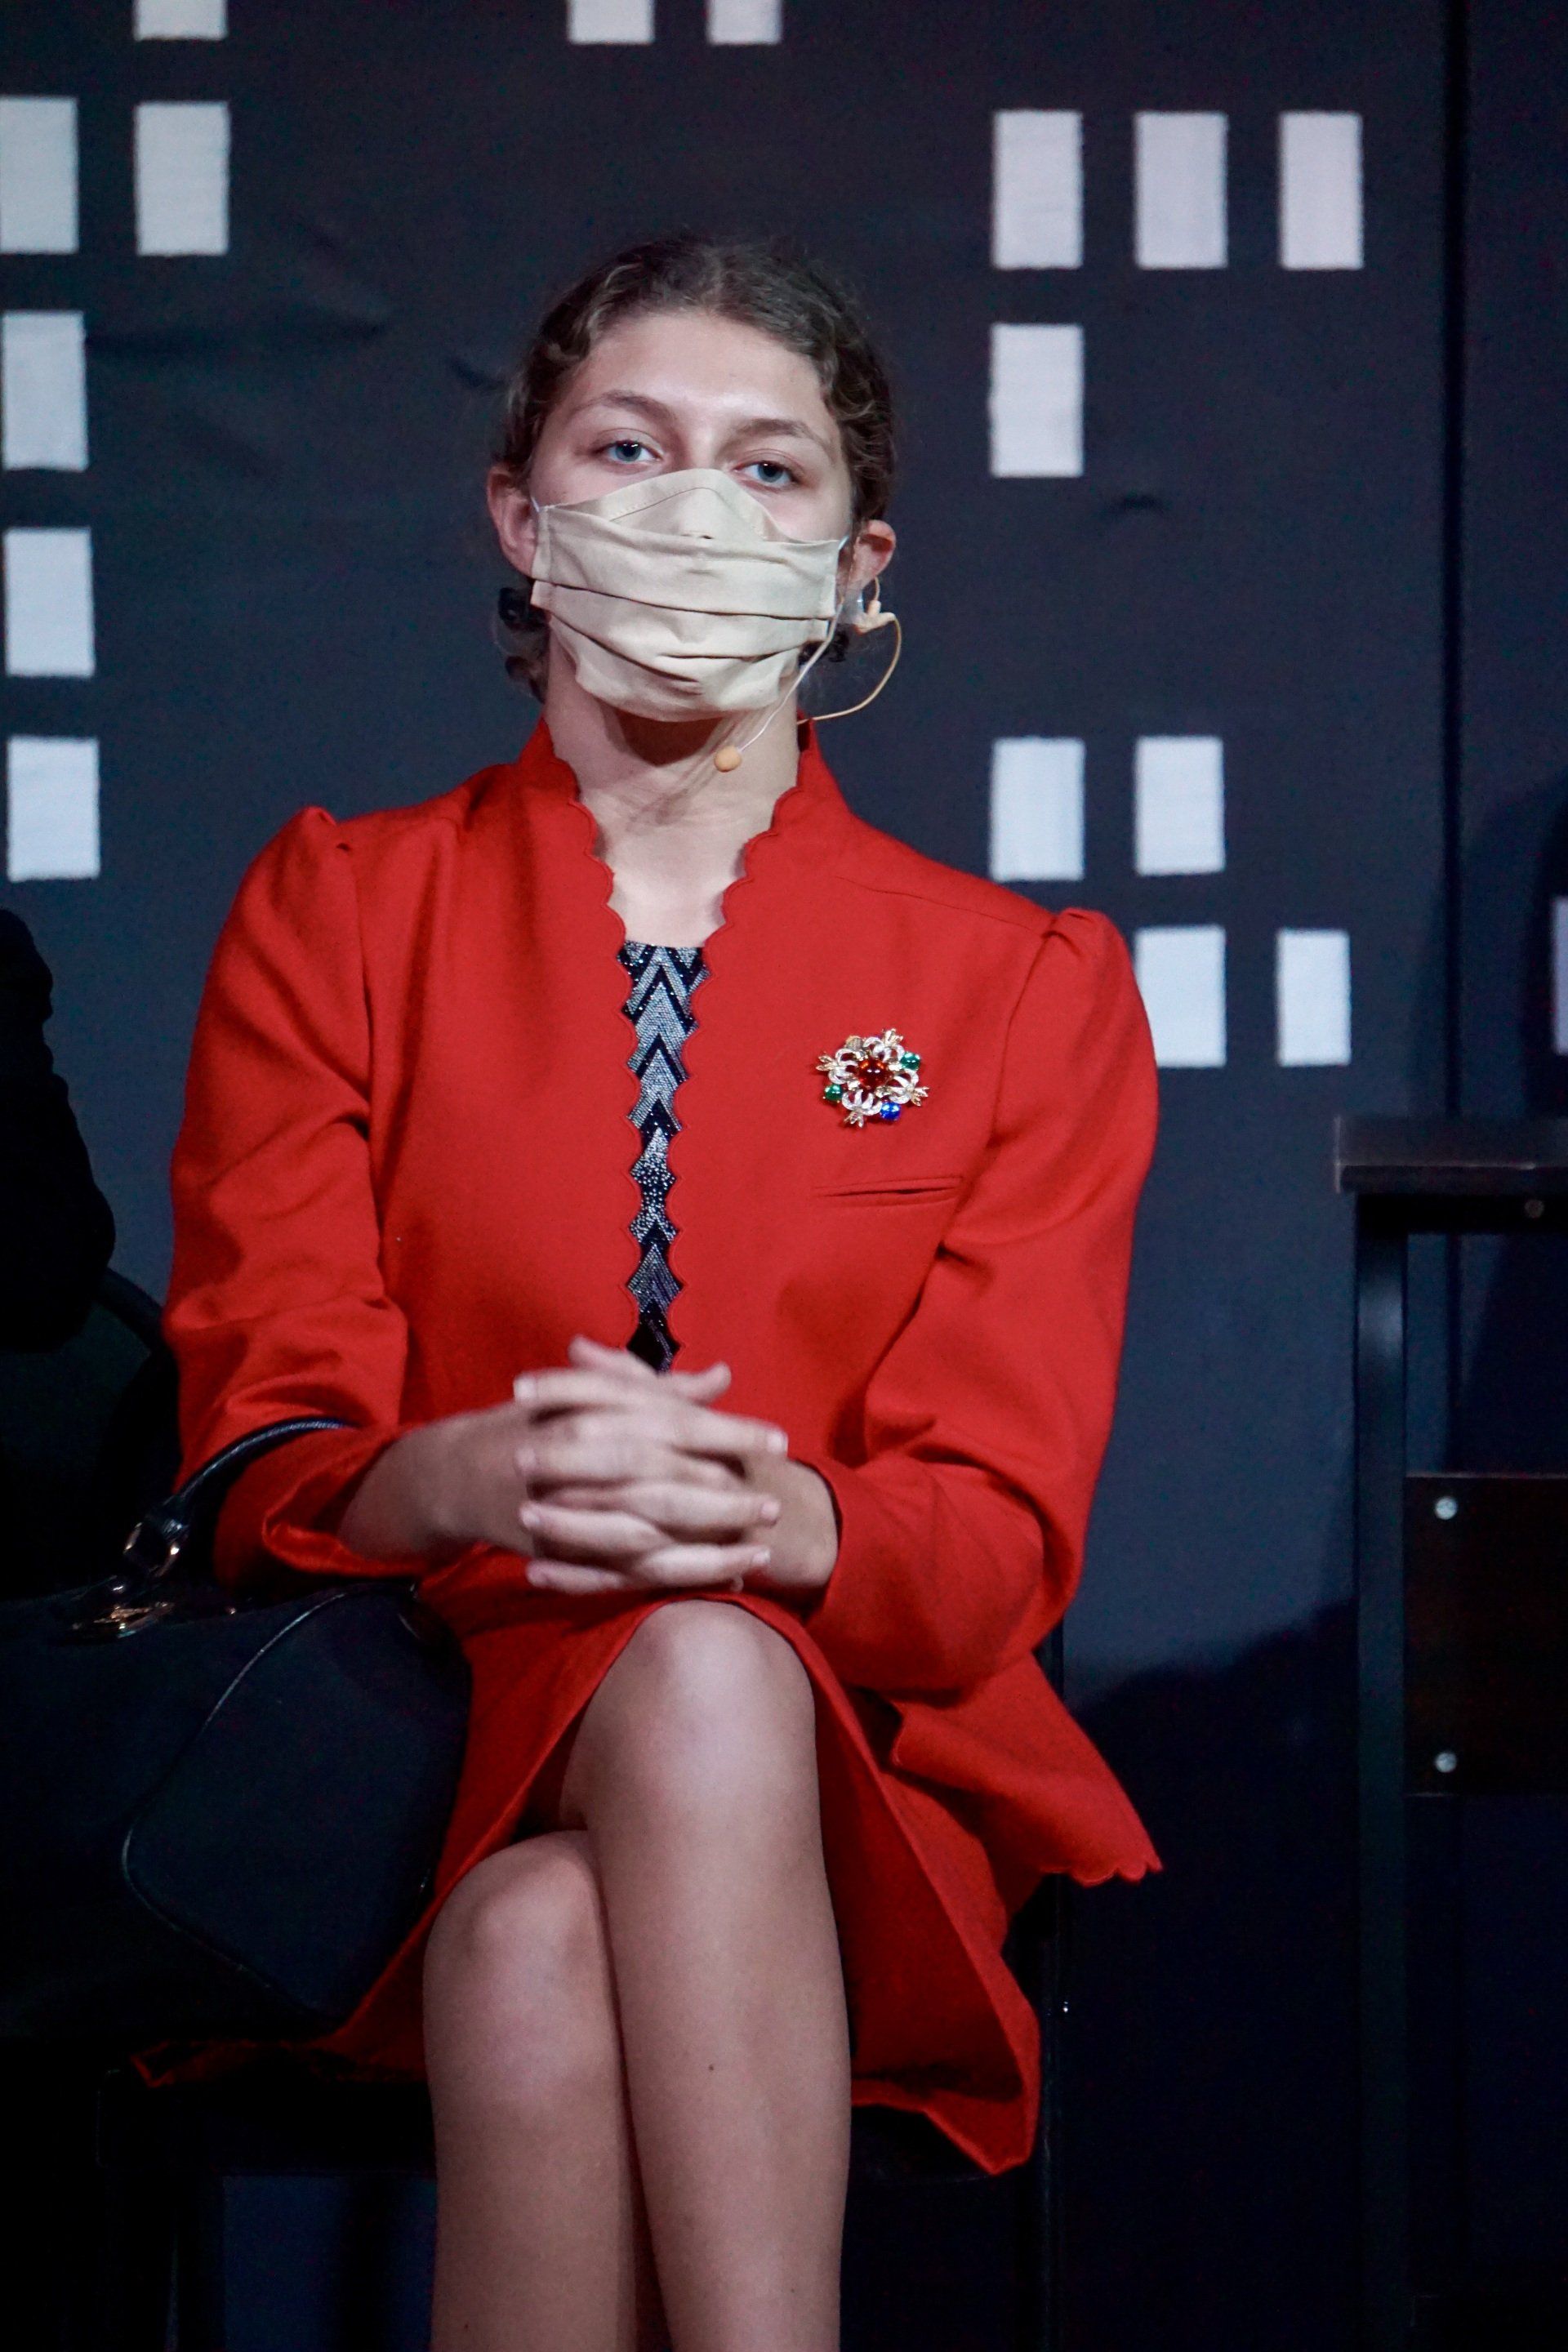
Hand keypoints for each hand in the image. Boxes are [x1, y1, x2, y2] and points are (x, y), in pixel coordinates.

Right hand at [337, 1338, 827, 1595]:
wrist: (459, 1473)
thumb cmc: (537, 1425)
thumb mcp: (592, 1394)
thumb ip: (661, 1389)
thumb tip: (723, 1376)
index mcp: (594, 1414)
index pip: (672, 1421)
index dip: (727, 1432)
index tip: (777, 1441)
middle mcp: (582, 1460)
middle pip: (666, 1480)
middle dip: (724, 1495)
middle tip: (775, 1504)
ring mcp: (570, 1511)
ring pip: (649, 1534)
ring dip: (706, 1545)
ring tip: (760, 1551)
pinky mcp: (562, 1554)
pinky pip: (624, 1574)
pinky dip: (671, 1580)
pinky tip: (715, 1582)